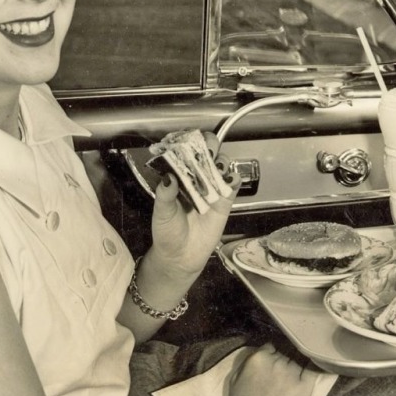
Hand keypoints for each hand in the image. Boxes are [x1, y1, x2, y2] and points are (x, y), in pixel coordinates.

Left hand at [149, 132, 240, 277]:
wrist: (181, 256)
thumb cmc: (167, 232)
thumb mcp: (162, 213)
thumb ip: (165, 194)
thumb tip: (169, 176)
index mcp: (178, 177)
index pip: (184, 153)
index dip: (186, 143)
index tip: (187, 139)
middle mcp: (196, 178)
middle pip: (205, 153)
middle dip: (207, 146)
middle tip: (206, 149)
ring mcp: (211, 188)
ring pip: (220, 165)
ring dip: (220, 160)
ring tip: (216, 164)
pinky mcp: (225, 201)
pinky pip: (232, 185)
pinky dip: (233, 178)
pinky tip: (229, 178)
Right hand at [216, 344, 318, 395]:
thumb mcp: (237, 378)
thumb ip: (250, 360)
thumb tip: (264, 352)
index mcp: (258, 358)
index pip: (270, 347)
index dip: (271, 355)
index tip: (271, 364)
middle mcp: (276, 362)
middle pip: (284, 354)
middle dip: (282, 362)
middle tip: (279, 377)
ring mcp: (291, 374)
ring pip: (296, 361)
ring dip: (294, 368)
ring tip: (289, 383)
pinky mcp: (304, 387)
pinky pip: (313, 369)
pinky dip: (314, 366)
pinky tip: (316, 367)